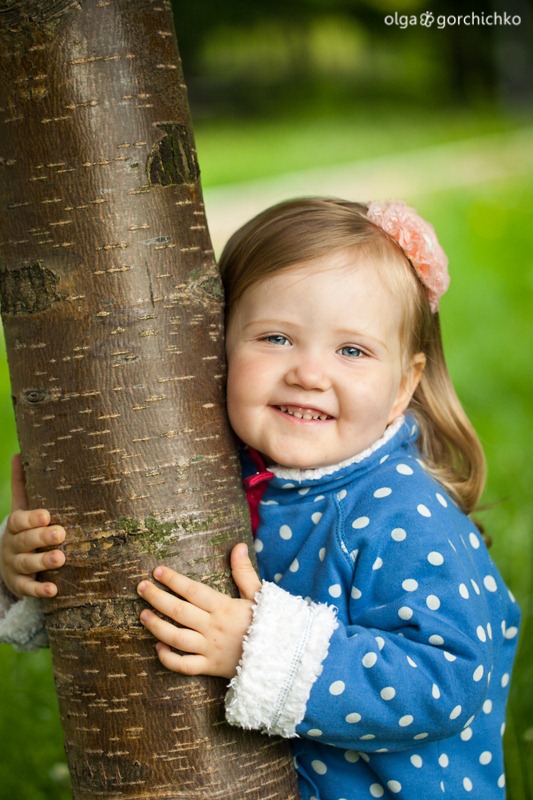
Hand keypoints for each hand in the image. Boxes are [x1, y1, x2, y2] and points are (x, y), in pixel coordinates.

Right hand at [0, 454, 65, 597]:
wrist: (9, 561)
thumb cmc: (25, 529)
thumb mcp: (21, 507)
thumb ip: (21, 484)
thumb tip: (19, 452)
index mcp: (16, 525)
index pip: (20, 520)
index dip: (32, 519)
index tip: (47, 515)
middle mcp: (13, 546)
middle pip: (25, 542)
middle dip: (41, 538)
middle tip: (60, 534)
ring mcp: (15, 566)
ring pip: (27, 565)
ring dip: (43, 562)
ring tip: (61, 558)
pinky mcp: (21, 585)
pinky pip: (28, 589)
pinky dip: (40, 591)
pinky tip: (54, 590)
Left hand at [137, 543, 260, 679]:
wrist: (281, 658)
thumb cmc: (270, 623)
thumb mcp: (259, 594)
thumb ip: (244, 571)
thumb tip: (238, 546)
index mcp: (224, 607)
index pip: (193, 591)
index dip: (173, 580)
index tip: (157, 571)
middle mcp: (213, 627)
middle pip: (179, 611)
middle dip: (157, 598)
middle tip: (141, 587)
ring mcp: (210, 649)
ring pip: (176, 638)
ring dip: (156, 626)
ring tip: (143, 614)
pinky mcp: (209, 667)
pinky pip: (184, 666)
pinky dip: (168, 658)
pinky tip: (157, 647)